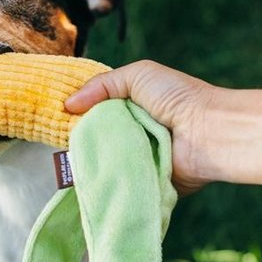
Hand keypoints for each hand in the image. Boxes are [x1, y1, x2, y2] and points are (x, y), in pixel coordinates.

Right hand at [65, 60, 215, 195]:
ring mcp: (139, 161)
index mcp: (132, 110)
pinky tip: (88, 183)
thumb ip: (102, 84)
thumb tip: (68, 105)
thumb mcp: (138, 75)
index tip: (54, 121)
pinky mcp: (145, 184)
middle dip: (80, 144)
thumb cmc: (178, 97)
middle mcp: (134, 136)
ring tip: (70, 165)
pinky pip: (119, 186)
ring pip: (104, 166)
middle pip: (96, 142)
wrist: (207, 132)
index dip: (77, 119)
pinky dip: (107, 184)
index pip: (96, 116)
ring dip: (92, 165)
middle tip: (61, 145)